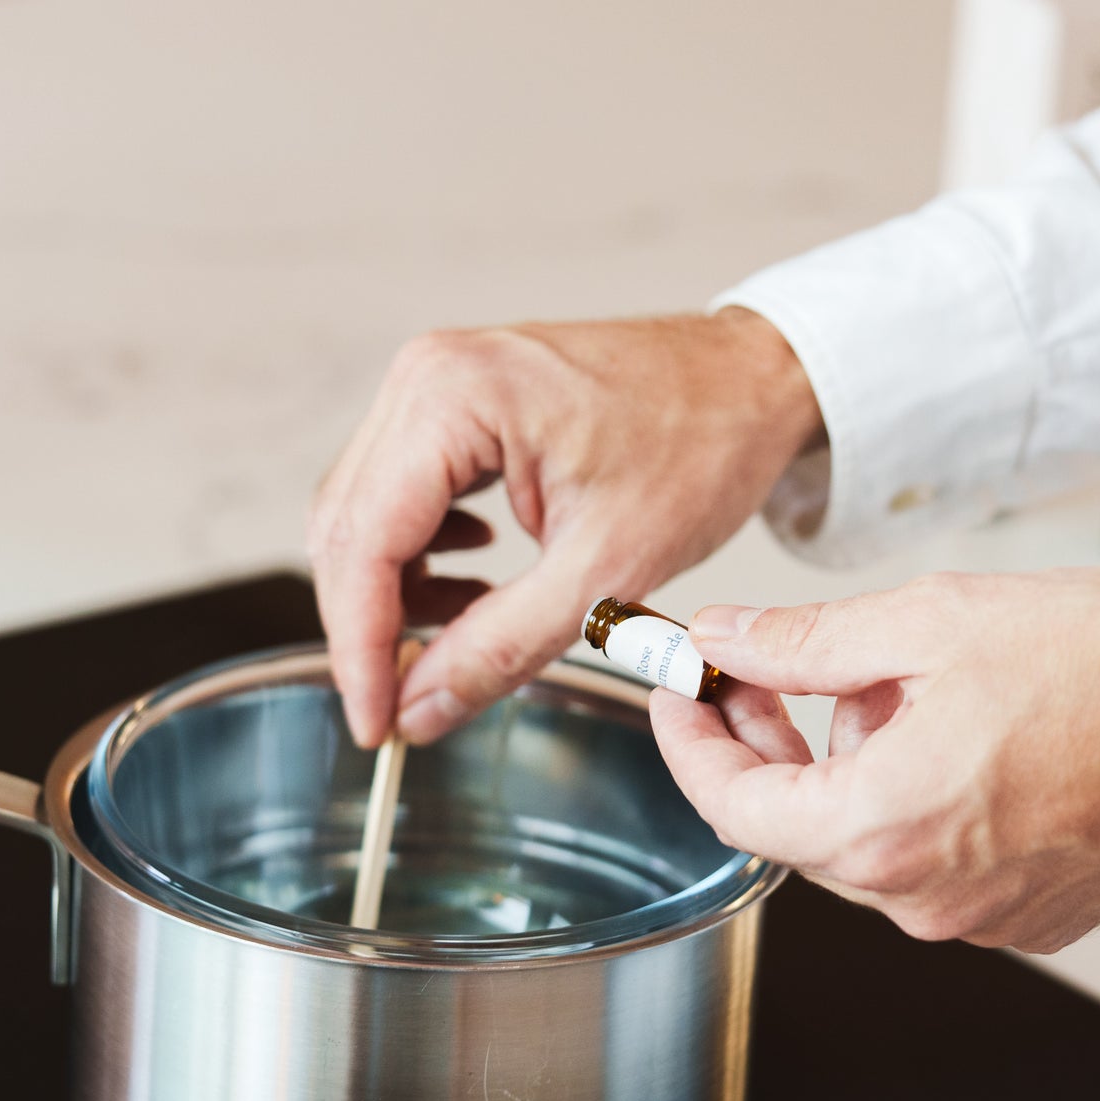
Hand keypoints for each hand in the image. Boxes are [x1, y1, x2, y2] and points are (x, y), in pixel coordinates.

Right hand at [308, 310, 820, 746]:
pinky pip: (402, 490)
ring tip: (470, 629)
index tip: (375, 724)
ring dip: (398, 591)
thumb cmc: (700, 446)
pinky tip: (477, 577)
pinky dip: (421, 552)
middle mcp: (427, 376)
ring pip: (367, 514)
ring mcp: (436, 382)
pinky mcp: (455, 400)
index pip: (363, 543)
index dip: (360, 648)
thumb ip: (500, 647)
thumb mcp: (603, 569)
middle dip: (372, 626)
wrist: (751, 380)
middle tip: (407, 703)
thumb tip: (419, 709)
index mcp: (454, 398)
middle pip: (348, 528)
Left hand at [650, 569, 1099, 952]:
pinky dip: (905, 795)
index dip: (687, 739)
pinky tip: (943, 732)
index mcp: (883, 827)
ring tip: (893, 684)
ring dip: (844, 762)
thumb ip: (802, 643)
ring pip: (859, 836)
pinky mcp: (1021, 915)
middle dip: (765, 740)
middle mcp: (922, 896)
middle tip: (761, 670)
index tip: (679, 692)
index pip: (730, 803)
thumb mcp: (927, 623)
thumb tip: (725, 640)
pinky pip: (923, 858)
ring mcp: (975, 917)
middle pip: (791, 822)